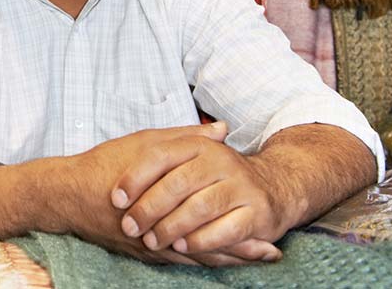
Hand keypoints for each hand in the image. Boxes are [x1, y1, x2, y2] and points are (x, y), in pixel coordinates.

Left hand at [110, 121, 290, 261]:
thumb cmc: (218, 174)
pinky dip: (201, 239)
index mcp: (198, 145)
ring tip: (152, 240)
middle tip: (130, 227)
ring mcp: (241, 186)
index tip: (116, 199)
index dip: (135, 177)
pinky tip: (183, 246)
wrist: (275, 185)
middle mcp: (221, 160)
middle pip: (178, 183)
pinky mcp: (257, 212)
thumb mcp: (189, 156)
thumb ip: (160, 152)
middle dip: (149, 208)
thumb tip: (117, 156)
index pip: (160, 155)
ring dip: (172, 226)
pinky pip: (226, 229)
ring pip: (200, 206)